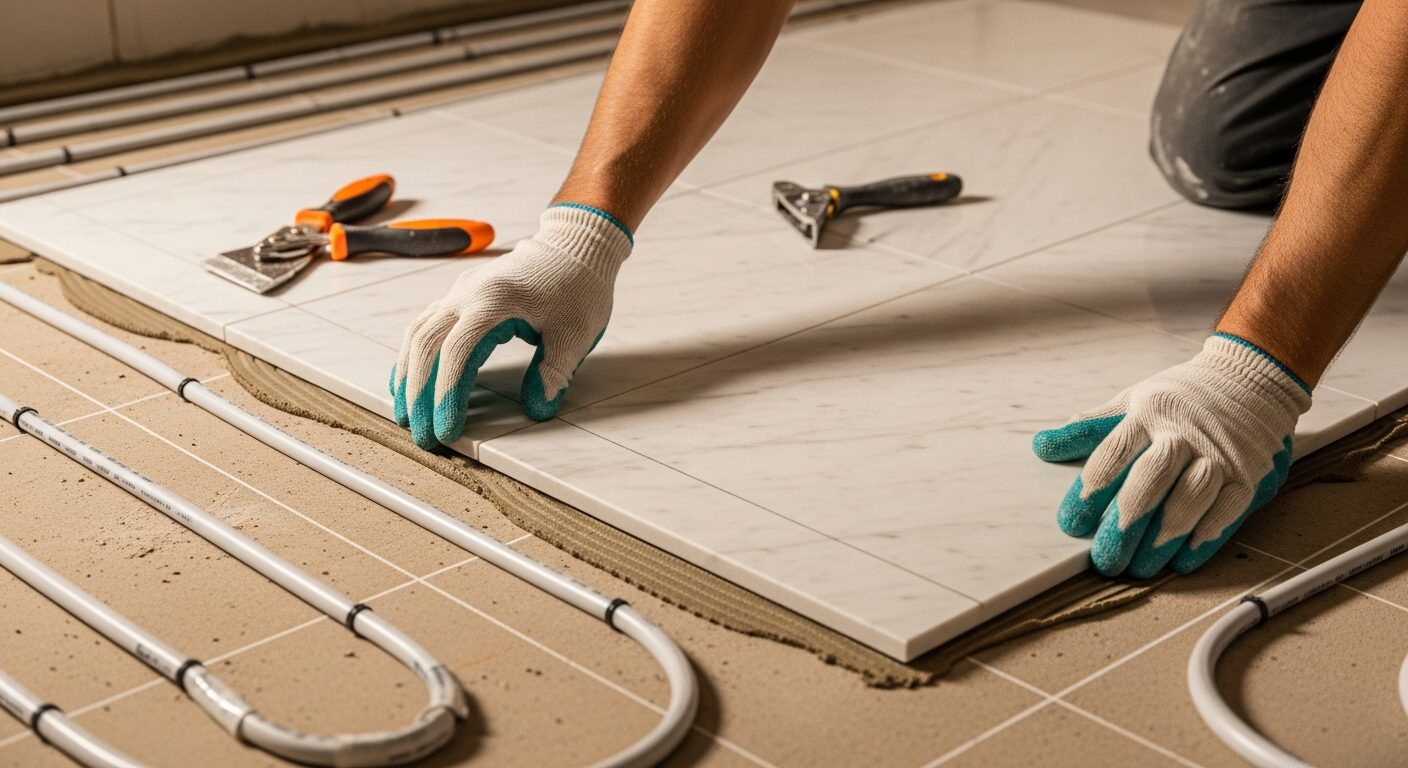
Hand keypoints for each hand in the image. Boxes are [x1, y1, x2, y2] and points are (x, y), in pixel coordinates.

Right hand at [390, 205, 631, 449]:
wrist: (573, 245)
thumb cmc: (578, 287)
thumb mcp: (576, 333)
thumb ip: (554, 371)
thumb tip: (537, 409)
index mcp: (493, 302)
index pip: (456, 353)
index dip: (447, 395)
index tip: (446, 431)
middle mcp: (466, 295)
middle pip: (426, 345)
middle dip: (418, 394)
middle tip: (421, 435)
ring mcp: (459, 292)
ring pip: (417, 334)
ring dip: (408, 376)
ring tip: (406, 415)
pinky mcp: (459, 296)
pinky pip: (425, 325)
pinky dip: (413, 355)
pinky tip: (409, 382)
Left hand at [1032, 334, 1310, 576]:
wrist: (1251, 379)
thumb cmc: (1180, 399)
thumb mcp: (1131, 400)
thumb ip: (1090, 428)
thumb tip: (1041, 445)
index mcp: (1147, 413)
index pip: (1112, 454)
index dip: (1089, 492)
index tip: (1070, 524)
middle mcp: (1183, 434)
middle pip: (1150, 481)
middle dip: (1125, 523)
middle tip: (1104, 559)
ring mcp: (1219, 455)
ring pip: (1190, 500)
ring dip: (1163, 539)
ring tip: (1140, 567)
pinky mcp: (1248, 476)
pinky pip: (1226, 512)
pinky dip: (1204, 539)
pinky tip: (1182, 560)